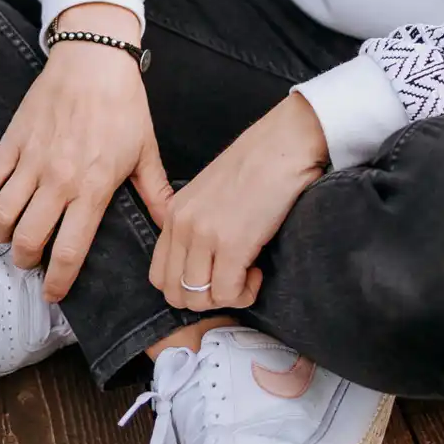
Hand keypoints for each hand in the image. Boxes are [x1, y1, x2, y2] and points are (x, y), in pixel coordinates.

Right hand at [0, 5, 172, 303]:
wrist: (94, 59)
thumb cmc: (123, 104)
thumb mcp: (145, 151)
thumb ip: (155, 194)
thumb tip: (172, 225)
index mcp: (93, 189)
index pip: (68, 251)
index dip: (57, 281)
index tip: (53, 294)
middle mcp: (58, 181)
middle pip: (27, 241)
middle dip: (25, 261)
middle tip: (30, 262)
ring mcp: (30, 162)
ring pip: (0, 217)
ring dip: (0, 237)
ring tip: (7, 239)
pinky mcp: (11, 143)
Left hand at [149, 92, 328, 311]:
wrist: (284, 145)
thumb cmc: (257, 164)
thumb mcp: (210, 193)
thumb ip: (198, 223)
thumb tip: (207, 262)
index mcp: (174, 212)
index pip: (159, 274)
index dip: (187, 286)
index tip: (215, 274)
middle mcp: (183, 225)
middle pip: (174, 293)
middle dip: (205, 299)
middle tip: (232, 280)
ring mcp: (205, 235)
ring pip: (198, 299)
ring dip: (226, 297)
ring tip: (248, 273)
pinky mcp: (233, 244)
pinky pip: (228, 293)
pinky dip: (245, 292)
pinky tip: (258, 270)